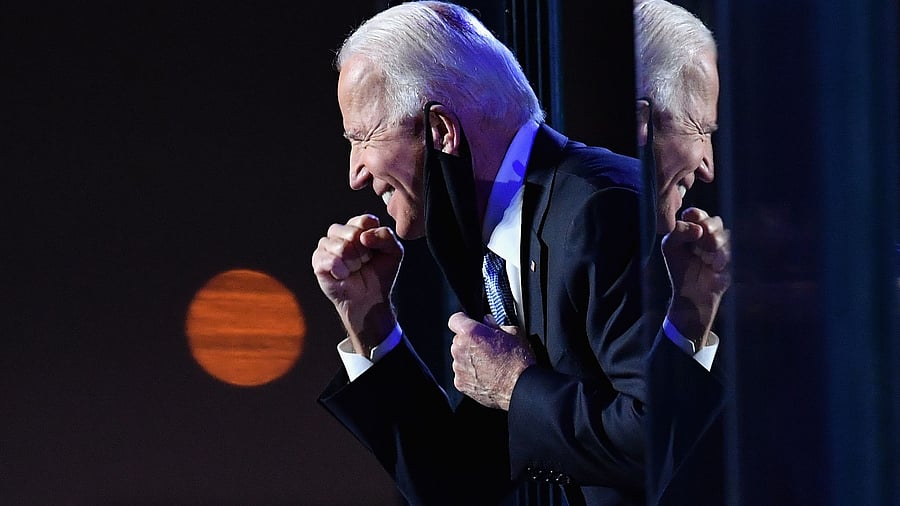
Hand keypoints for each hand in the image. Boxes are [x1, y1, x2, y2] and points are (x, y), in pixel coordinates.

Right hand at [311, 214, 402, 355]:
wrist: (370, 299)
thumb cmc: (380, 274)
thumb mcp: (394, 252)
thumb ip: (386, 236)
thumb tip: (363, 236)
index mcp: (358, 226)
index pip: (366, 220)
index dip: (374, 239)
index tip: (375, 252)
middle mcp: (340, 232)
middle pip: (353, 233)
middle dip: (364, 253)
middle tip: (364, 263)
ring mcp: (326, 245)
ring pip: (342, 247)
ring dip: (353, 263)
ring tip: (354, 270)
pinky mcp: (318, 261)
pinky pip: (331, 260)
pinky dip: (342, 271)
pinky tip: (343, 275)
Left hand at [448, 312, 535, 410]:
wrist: (519, 387)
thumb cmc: (518, 361)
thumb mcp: (512, 332)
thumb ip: (494, 324)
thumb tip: (488, 321)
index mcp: (470, 332)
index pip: (455, 319)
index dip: (463, 321)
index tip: (469, 324)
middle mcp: (460, 349)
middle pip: (458, 340)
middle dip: (469, 342)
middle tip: (486, 347)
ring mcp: (458, 367)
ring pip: (459, 357)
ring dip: (469, 358)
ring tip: (489, 364)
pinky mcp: (460, 383)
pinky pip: (462, 373)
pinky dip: (470, 374)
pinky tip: (486, 375)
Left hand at [661, 207, 730, 346]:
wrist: (692, 293)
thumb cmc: (679, 267)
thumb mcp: (670, 247)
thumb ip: (678, 232)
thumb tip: (698, 228)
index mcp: (692, 228)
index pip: (696, 213)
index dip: (696, 215)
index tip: (691, 219)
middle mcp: (708, 234)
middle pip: (714, 221)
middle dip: (708, 229)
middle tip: (700, 240)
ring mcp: (722, 245)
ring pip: (724, 235)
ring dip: (713, 245)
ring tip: (705, 259)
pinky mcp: (731, 257)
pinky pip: (730, 251)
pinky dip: (720, 259)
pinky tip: (714, 268)